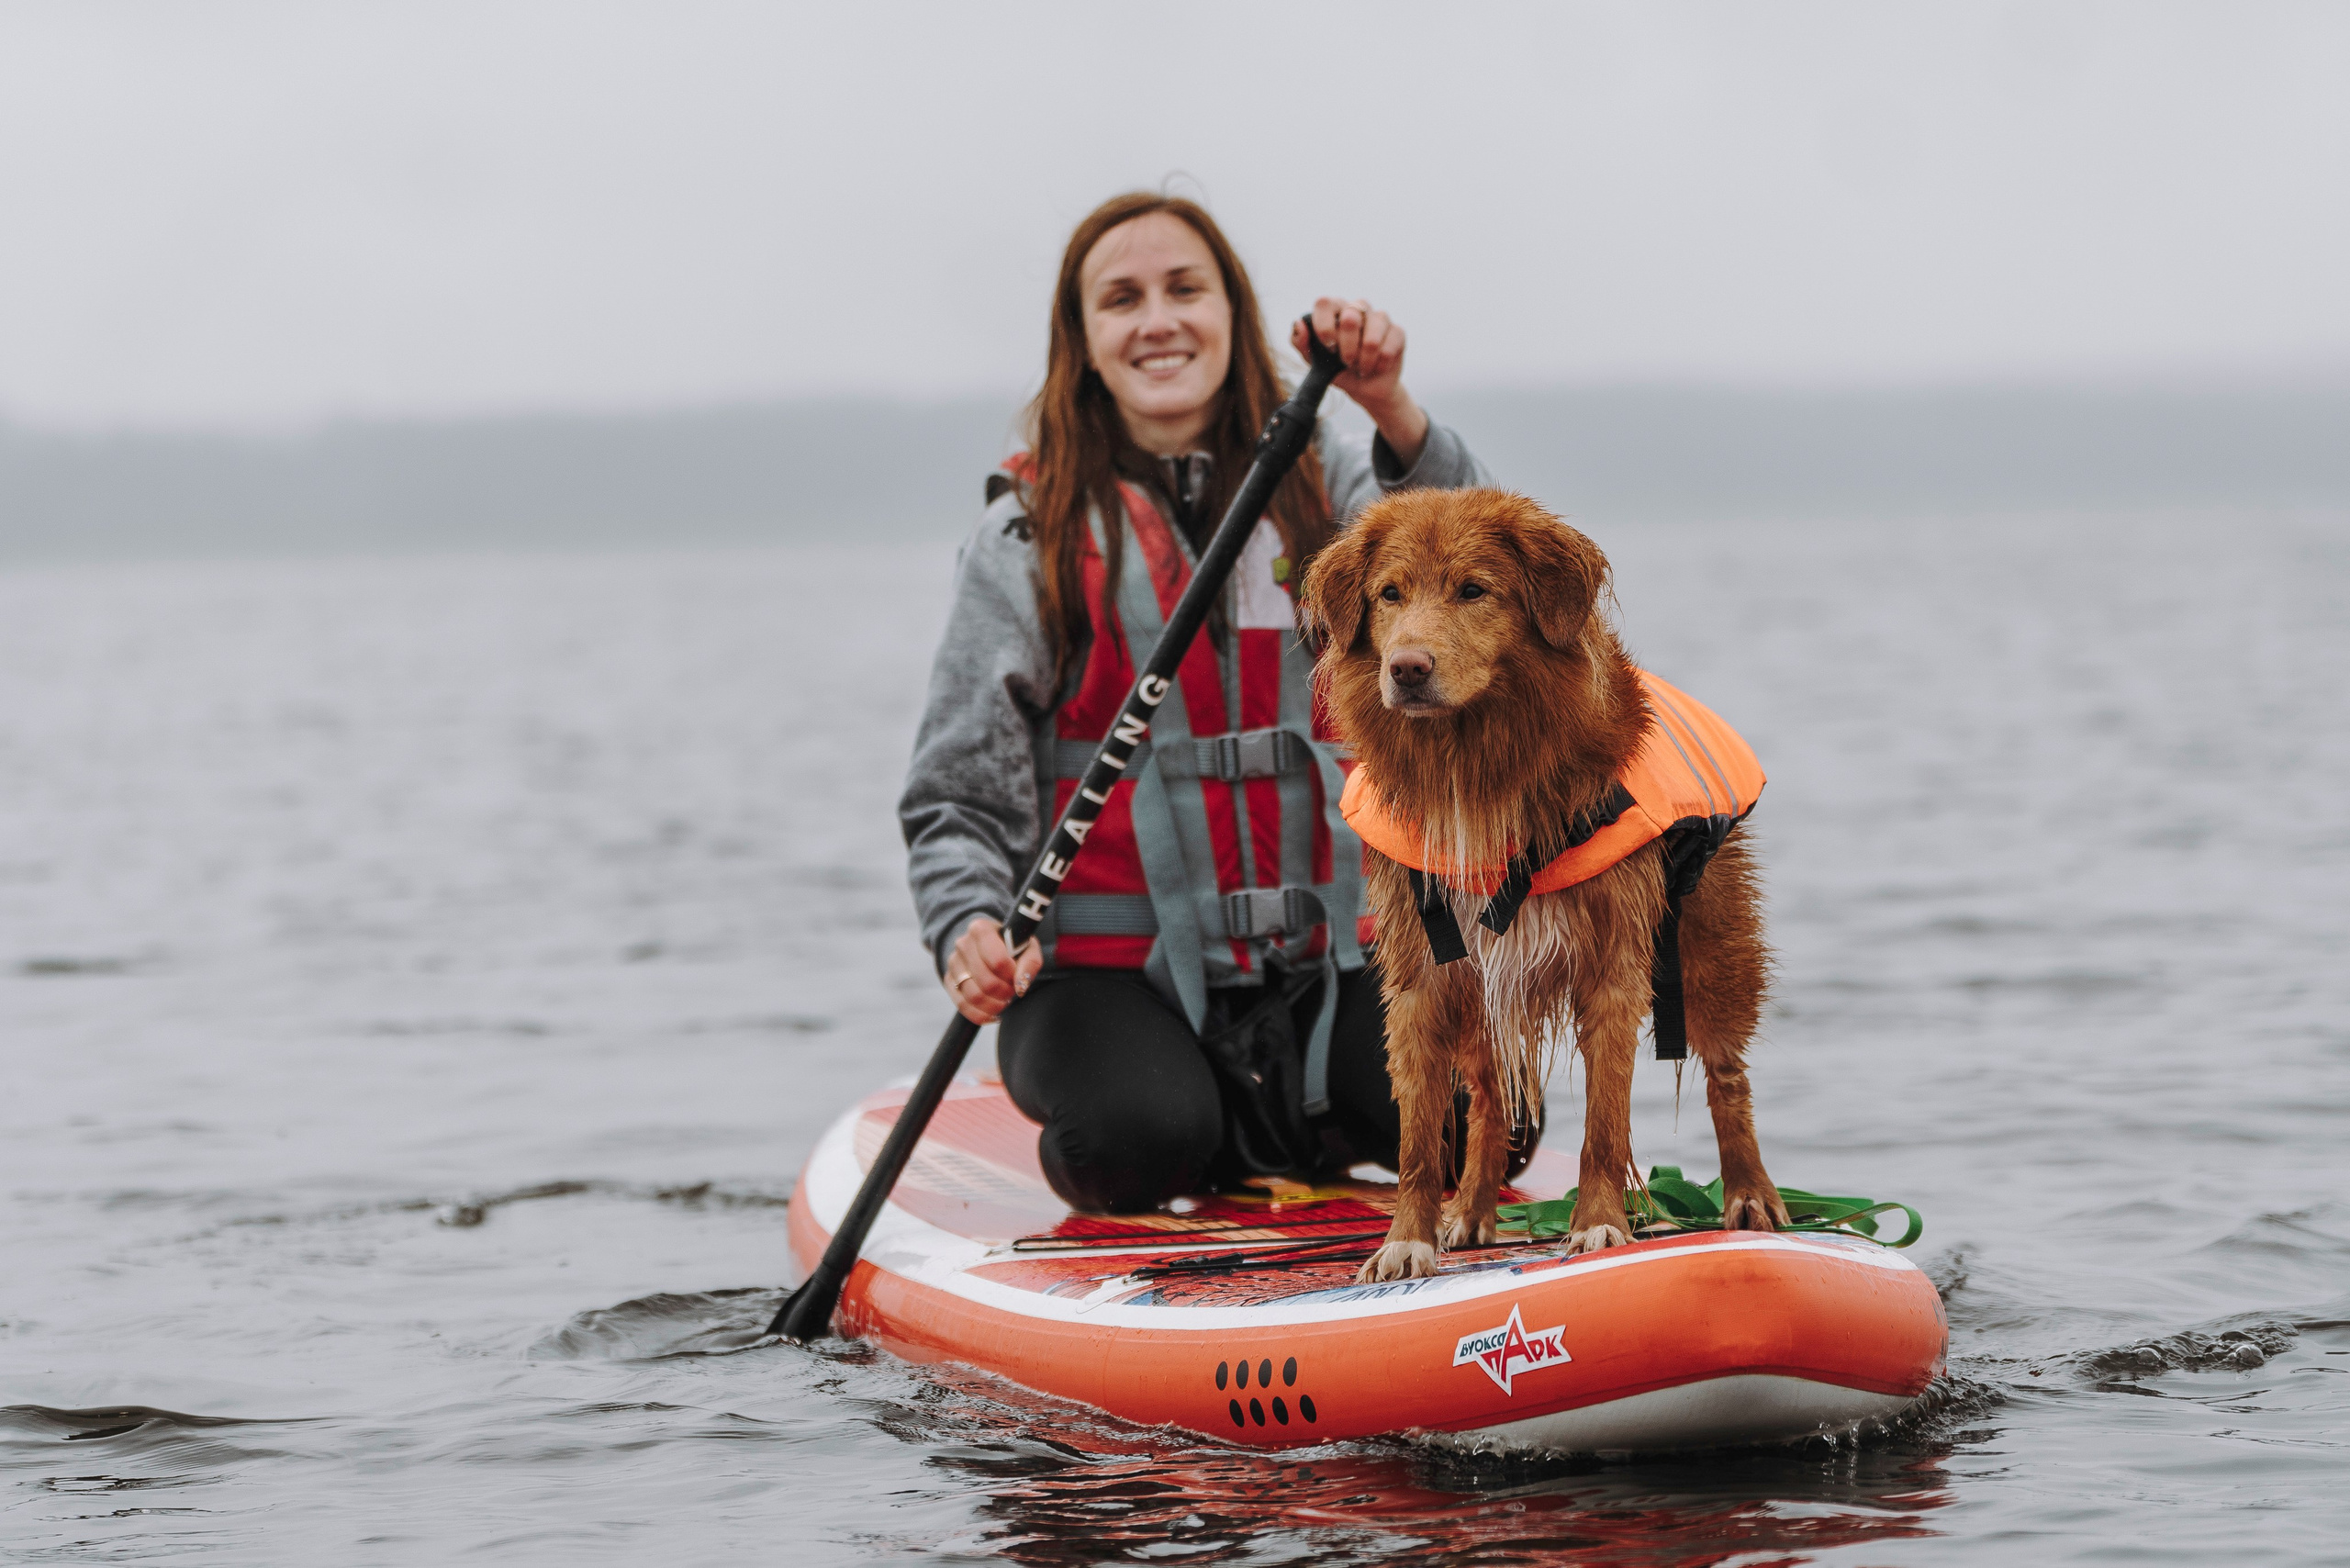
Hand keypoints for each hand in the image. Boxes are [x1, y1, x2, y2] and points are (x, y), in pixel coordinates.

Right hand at [942, 915, 1042, 1024]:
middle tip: (1012, 991)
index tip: (1016, 975)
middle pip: (986, 981)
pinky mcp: (949, 980)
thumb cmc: (1012, 946)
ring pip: (973, 996)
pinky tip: (993, 1013)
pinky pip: (962, 1005)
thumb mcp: (1028, 947)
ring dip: (994, 1005)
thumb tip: (1020, 987)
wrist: (990, 945)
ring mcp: (953, 963)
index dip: (1011, 975)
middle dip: (1004, 992)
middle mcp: (963, 944)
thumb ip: (1030, 963)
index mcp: (981, 929)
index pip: (998, 961)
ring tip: (1004, 1001)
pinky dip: (981, 1015)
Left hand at [1293, 298, 1429, 468]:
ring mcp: (1379, 317)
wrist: (1364, 389)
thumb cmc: (1337, 369)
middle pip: (1349, 317)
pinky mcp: (1397, 331)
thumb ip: (1300, 342)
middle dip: (1347, 348)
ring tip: (1361, 367)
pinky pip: (1388, 348)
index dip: (1324, 327)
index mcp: (1334, 310)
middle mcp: (1357, 308)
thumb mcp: (1313, 361)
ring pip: (1371, 337)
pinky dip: (1379, 365)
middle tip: (1347, 361)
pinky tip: (1377, 367)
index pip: (1324, 303)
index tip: (1329, 347)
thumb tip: (1299, 323)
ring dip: (1364, 360)